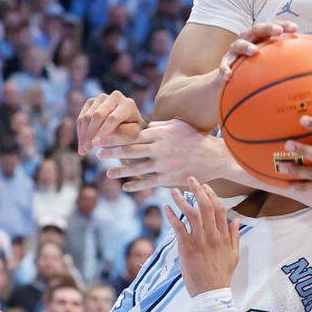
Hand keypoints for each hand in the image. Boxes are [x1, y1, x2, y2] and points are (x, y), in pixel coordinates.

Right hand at [76, 90, 143, 153]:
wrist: (128, 124)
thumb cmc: (132, 132)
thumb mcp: (132, 136)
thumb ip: (120, 136)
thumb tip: (99, 140)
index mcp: (128, 105)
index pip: (113, 118)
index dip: (103, 131)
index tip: (96, 145)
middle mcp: (115, 97)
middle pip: (98, 115)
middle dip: (91, 134)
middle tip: (86, 149)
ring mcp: (102, 98)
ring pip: (87, 116)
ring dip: (83, 135)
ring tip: (83, 150)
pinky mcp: (91, 102)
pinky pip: (81, 117)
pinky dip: (80, 132)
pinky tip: (82, 144)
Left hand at [100, 119, 231, 191]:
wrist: (214, 156)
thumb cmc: (195, 138)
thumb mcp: (177, 125)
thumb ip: (159, 126)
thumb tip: (142, 127)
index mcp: (160, 134)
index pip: (132, 135)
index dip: (116, 137)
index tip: (104, 138)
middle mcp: (160, 148)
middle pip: (130, 151)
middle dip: (111, 152)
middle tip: (97, 153)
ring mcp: (164, 164)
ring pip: (136, 169)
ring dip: (119, 171)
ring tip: (107, 174)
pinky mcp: (169, 178)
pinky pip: (147, 182)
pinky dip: (135, 185)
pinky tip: (125, 186)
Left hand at [164, 178, 240, 295]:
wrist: (212, 293)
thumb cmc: (222, 275)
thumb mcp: (234, 255)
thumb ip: (234, 236)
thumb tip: (236, 220)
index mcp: (223, 236)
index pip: (219, 209)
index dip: (212, 195)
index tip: (204, 186)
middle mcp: (213, 235)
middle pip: (206, 207)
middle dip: (198, 190)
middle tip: (190, 179)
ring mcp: (200, 242)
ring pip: (192, 215)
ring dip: (182, 200)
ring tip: (173, 191)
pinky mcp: (187, 249)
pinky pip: (179, 229)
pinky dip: (172, 217)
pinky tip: (166, 208)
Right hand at [219, 21, 298, 80]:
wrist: (231, 68)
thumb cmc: (257, 61)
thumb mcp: (270, 57)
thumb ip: (285, 59)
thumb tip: (308, 68)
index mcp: (260, 35)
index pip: (273, 27)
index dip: (284, 25)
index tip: (295, 28)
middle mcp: (247, 38)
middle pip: (257, 29)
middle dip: (269, 28)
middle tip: (278, 31)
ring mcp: (235, 48)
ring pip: (240, 44)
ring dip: (247, 47)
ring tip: (254, 52)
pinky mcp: (226, 60)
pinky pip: (225, 63)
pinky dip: (225, 68)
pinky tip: (228, 75)